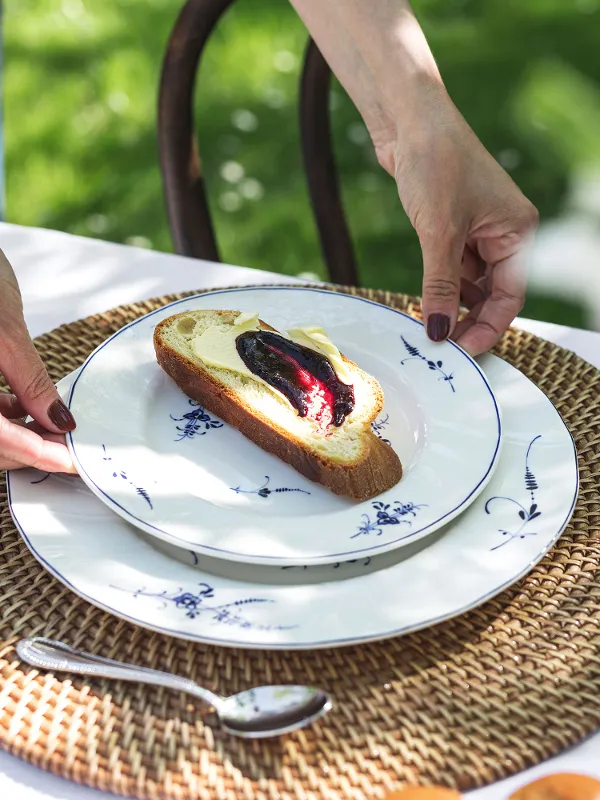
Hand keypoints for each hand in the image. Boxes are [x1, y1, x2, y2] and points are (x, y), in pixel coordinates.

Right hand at [0, 249, 75, 471]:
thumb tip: (58, 421)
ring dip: (19, 435)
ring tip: (55, 428)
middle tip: (68, 448)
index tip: (68, 461)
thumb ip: (30, 383)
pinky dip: (4, 417)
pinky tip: (26, 407)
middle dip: (28, 449)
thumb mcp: (5, 332)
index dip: (33, 453)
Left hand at [373, 86, 537, 355]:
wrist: (408, 119)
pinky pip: (450, 269)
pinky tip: (423, 305)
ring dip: (450, 306)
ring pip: (469, 284)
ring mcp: (476, 231)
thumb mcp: (439, 233)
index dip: (487, 327)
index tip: (461, 351)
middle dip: (468, 320)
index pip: (510, 296)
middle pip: (491, 294)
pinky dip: (438, 288)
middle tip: (442, 346)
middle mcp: (502, 233)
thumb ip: (440, 287)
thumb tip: (438, 332)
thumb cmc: (436, 162)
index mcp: (518, 232)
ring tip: (429, 329)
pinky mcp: (451, 227)